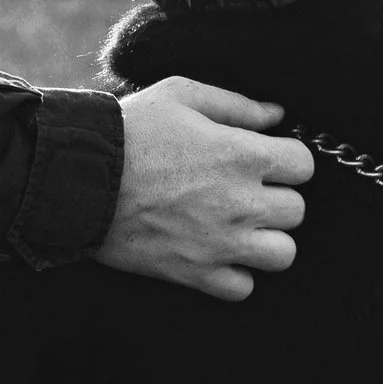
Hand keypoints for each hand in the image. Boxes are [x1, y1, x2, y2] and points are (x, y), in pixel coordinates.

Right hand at [98, 77, 313, 300]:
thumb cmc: (131, 131)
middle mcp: (242, 203)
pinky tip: (218, 253)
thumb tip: (277, 115)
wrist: (78, 178)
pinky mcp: (195, 274)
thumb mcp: (183, 96)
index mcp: (243, 155)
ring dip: (267, 240)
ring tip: (242, 227)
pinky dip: (236, 275)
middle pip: (297, 211)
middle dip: (278, 199)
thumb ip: (236, 105)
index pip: (303, 166)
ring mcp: (221, 243)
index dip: (287, 160)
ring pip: (283, 255)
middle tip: (249, 192)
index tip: (266, 160)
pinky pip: (243, 288)